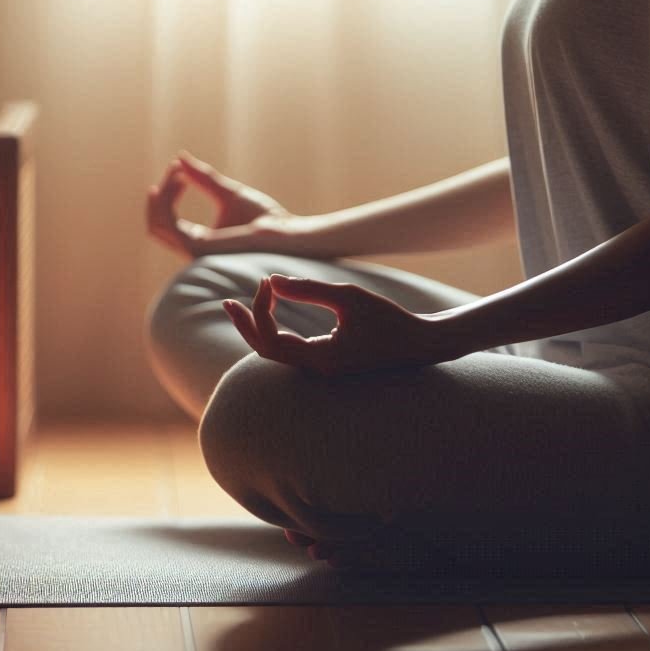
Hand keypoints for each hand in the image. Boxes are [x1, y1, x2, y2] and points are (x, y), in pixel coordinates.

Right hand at [146, 151, 297, 258]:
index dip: (168, 193)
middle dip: (162, 193)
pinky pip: (168, 224)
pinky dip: (166, 202)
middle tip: (177, 168)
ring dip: (163, 195)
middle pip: (157, 222)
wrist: (284, 231)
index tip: (179, 169)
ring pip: (158, 224)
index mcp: (198, 240)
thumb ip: (203, 179)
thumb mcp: (227, 192)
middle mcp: (192, 249)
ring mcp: (194, 252)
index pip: (168, 219)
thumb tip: (180, 158)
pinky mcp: (199, 248)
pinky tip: (175, 181)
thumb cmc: (264, 217)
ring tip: (177, 171)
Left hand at [223, 274, 462, 374]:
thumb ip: (309, 289)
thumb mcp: (350, 298)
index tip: (268, 282)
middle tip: (227, 302)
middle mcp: (316, 370)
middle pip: (264, 352)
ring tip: (240, 306)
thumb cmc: (390, 320)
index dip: (261, 309)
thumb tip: (272, 280)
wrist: (421, 344)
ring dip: (256, 329)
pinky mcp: (327, 362)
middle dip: (245, 325)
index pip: (270, 339)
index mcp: (320, 359)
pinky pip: (289, 351)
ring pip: (275, 354)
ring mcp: (321, 369)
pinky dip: (272, 332)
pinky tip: (269, 312)